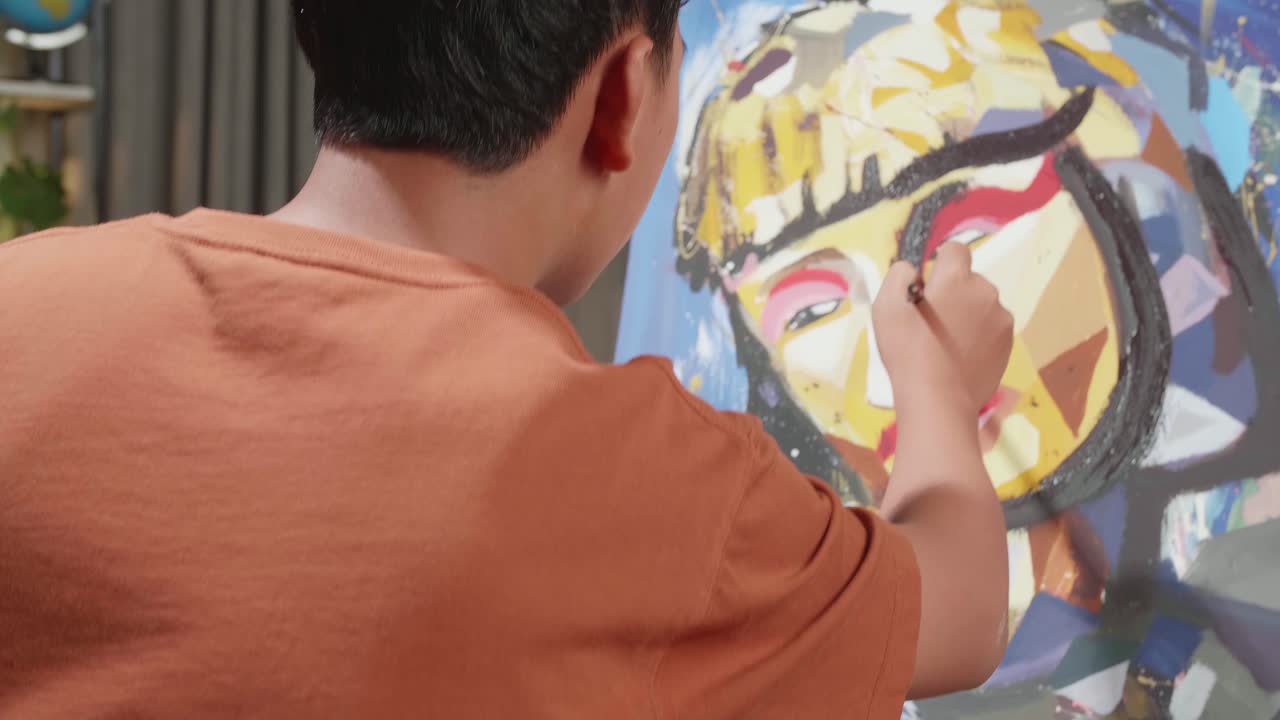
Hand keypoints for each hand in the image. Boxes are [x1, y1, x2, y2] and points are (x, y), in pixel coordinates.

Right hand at [872, 243, 1013, 416]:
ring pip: (982, 304)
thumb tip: (913, 270)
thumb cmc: (907, 351)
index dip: (939, 263)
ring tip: (946, 342)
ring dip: (968, 313)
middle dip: (953, 291)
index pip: (955, 249)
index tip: (926, 287)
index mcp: (957, 278)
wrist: (938, 399)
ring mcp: (1002, 319)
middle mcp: (986, 291)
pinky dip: (979, 334)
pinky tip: (960, 356)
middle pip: (969, 279)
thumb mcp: (886, 307)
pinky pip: (991, 328)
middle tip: (931, 321)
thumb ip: (898, 276)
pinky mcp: (1009, 344)